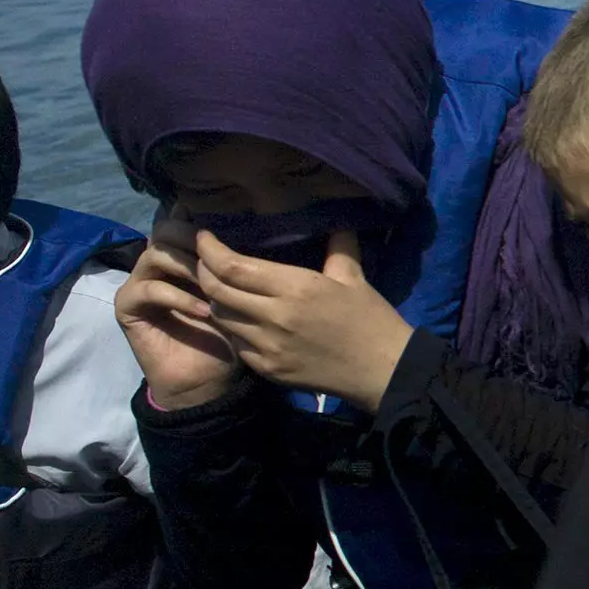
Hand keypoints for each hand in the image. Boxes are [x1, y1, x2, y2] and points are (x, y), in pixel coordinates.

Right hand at [117, 227, 244, 410]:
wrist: (207, 379)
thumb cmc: (226, 335)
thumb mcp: (236, 295)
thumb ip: (232, 266)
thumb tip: (246, 228)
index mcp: (181, 256)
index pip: (181, 221)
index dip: (200, 220)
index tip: (228, 226)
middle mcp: (157, 264)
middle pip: (165, 230)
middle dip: (193, 239)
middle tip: (219, 257)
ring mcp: (139, 282)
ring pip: (157, 254)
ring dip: (188, 267)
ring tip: (214, 286)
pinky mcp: (127, 305)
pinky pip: (150, 289)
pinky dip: (180, 298)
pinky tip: (204, 311)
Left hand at [193, 231, 414, 411]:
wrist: (385, 371)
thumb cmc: (371, 320)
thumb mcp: (354, 278)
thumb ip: (338, 245)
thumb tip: (334, 217)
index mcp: (296, 288)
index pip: (233, 266)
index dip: (209, 250)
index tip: (203, 237)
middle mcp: (275, 317)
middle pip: (216, 290)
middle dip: (203, 271)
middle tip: (205, 260)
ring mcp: (268, 347)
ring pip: (220, 317)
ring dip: (216, 300)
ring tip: (222, 289)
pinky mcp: (268, 369)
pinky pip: (236, 343)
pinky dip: (233, 328)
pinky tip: (243, 320)